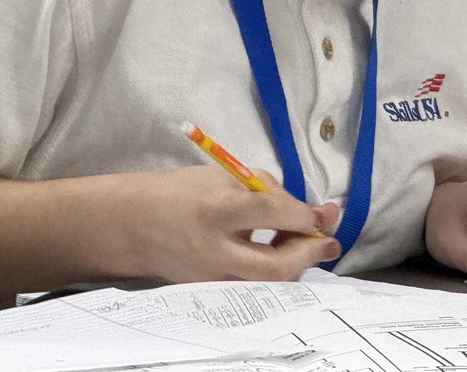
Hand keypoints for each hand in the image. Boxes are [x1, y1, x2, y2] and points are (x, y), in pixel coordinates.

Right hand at [119, 166, 340, 283]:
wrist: (136, 225)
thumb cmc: (183, 192)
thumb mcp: (224, 176)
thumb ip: (267, 190)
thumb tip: (309, 211)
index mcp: (216, 210)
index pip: (271, 213)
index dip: (304, 215)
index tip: (323, 212)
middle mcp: (214, 250)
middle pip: (275, 266)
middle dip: (310, 254)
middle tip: (330, 241)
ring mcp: (212, 277)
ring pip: (269, 284)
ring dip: (296, 265)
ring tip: (306, 243)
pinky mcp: (211, 291)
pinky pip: (255, 287)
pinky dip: (276, 272)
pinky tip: (283, 254)